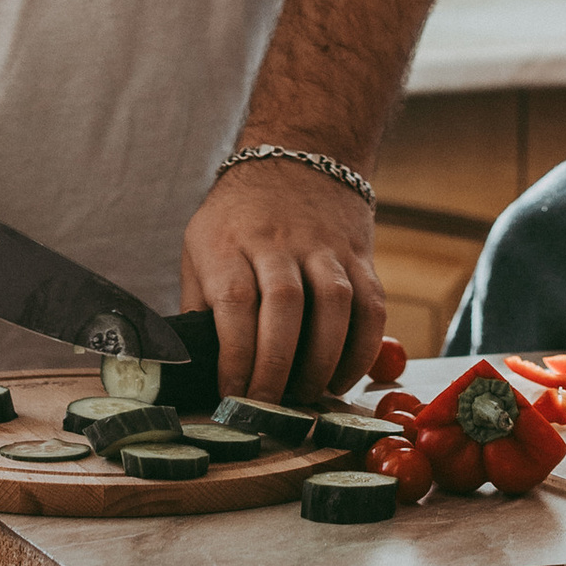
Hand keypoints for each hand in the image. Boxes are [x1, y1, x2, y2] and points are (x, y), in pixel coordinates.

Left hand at [182, 157, 386, 404]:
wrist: (299, 159)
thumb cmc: (238, 220)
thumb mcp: (200, 249)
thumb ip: (200, 305)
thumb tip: (194, 371)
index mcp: (230, 242)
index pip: (234, 300)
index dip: (235, 354)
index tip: (230, 394)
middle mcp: (279, 241)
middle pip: (284, 304)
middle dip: (276, 367)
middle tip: (268, 407)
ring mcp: (325, 245)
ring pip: (334, 304)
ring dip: (322, 361)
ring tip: (307, 396)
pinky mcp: (359, 255)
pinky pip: (371, 305)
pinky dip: (362, 349)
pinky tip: (343, 377)